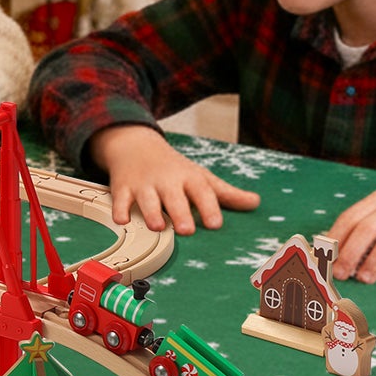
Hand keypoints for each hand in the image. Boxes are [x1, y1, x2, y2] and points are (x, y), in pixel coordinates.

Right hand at [89, 123, 260, 233]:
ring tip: (157, 226)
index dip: (209, 208)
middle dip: (180, 213)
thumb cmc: (173, 168)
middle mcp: (167, 181)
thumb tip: (255, 203)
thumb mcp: (200, 176)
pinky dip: (119, 210)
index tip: (215, 224)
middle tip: (186, 230)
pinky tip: (121, 220)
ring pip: (147, 199)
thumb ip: (226, 194)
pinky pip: (120, 199)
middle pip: (174, 197)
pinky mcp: (123, 188)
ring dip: (151, 212)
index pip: (202, 192)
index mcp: (189, 178)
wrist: (135, 145)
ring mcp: (144, 184)